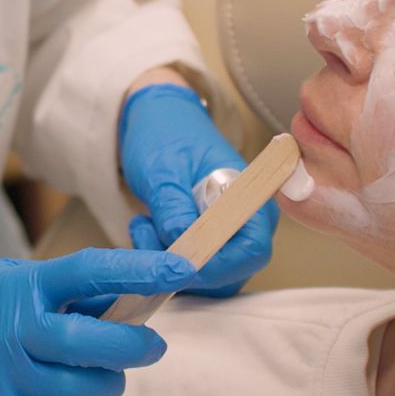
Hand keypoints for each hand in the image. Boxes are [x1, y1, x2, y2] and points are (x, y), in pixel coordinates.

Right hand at [0, 248, 196, 395]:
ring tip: (102, 375)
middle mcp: (17, 333)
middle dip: (135, 345)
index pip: (90, 271)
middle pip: (94, 342)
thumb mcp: (12, 281)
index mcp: (24, 288)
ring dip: (107, 385)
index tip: (181, 268)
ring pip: (85, 391)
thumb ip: (64, 290)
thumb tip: (129, 295)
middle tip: (152, 345)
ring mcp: (7, 380)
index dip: (141, 270)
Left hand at [118, 83, 276, 296]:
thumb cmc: (166, 137)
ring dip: (168, 262)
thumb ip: (172, 206)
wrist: (157, 121)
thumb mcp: (162, 168)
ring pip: (206, 274)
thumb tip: (181, 243)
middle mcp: (247, 221)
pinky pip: (191, 267)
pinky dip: (164, 258)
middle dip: (185, 266)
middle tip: (148, 236)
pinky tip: (146, 228)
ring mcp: (228, 234)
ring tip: (143, 225)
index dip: (218, 265)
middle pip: (230, 270)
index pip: (251, 251)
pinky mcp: (207, 240)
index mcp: (250, 197)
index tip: (176, 260)